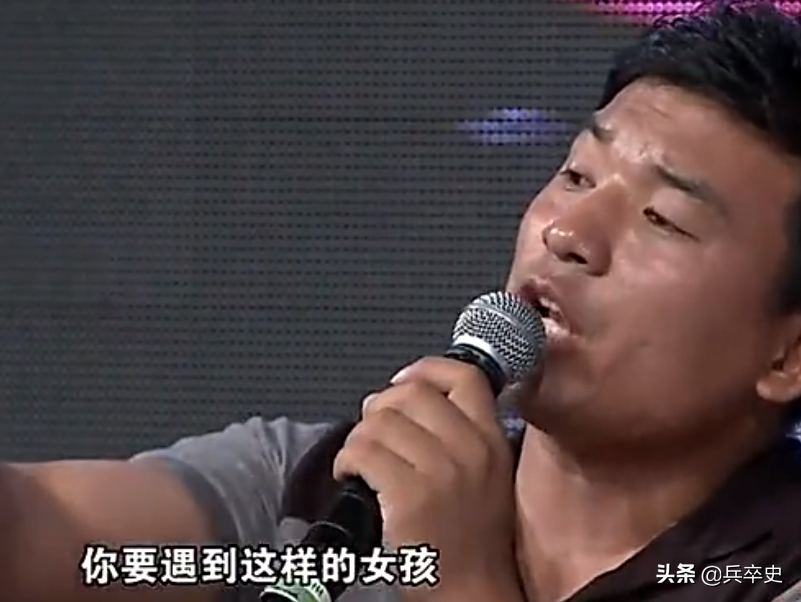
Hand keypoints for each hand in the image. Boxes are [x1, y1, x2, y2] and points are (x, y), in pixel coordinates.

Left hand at [332, 357, 522, 600]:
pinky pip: (363, 452)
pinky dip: (346, 460)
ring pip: (379, 421)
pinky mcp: (409, 496)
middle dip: (380, 406)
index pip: (463, 376)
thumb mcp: (487, 473)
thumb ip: (460, 431)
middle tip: (372, 430)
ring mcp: (440, 471)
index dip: (425, 369)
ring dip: (358, 437)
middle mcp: (470, 448)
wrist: (470, 590)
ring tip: (359, 458)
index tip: (402, 382)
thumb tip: (404, 394)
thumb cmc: (472, 534)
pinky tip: (349, 474)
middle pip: (410, 393)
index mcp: (491, 439)